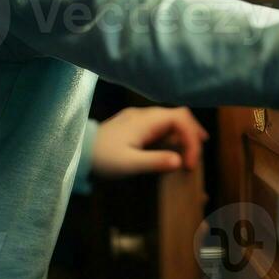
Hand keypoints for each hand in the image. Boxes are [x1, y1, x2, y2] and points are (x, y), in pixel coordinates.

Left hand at [91, 106, 208, 178]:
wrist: (78, 152)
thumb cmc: (102, 158)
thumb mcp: (129, 164)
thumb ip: (155, 161)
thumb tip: (180, 161)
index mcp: (146, 120)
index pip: (180, 120)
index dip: (191, 138)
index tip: (190, 162)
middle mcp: (145, 115)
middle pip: (179, 115)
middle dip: (193, 132)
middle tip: (200, 152)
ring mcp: (139, 119)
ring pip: (170, 119)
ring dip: (183, 133)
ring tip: (192, 151)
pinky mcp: (134, 126)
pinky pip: (161, 125)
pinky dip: (172, 135)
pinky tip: (173, 148)